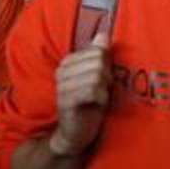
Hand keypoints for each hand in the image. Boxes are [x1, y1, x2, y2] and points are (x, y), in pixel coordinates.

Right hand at [49, 32, 111, 156]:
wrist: (76, 134)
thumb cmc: (89, 105)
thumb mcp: (98, 78)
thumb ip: (99, 56)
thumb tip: (103, 34)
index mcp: (68, 63)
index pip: (97, 51)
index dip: (107, 66)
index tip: (103, 80)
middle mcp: (62, 71)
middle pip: (98, 62)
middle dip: (106, 78)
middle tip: (102, 91)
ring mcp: (63, 86)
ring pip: (96, 76)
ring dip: (104, 90)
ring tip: (98, 98)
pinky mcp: (66, 101)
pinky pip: (91, 91)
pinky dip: (101, 98)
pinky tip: (97, 104)